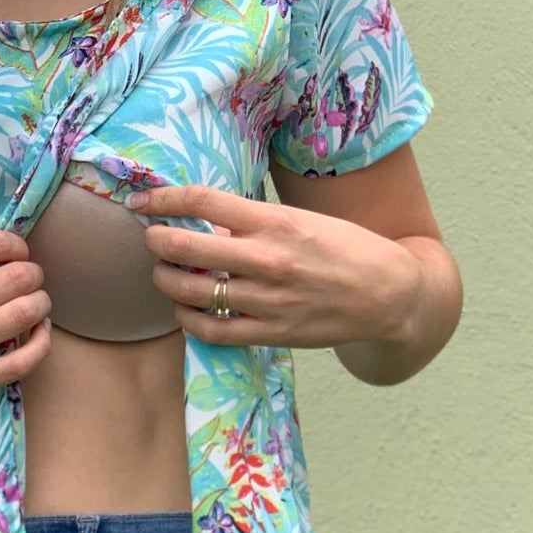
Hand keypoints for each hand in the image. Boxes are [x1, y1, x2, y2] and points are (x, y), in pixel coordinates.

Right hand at [0, 227, 51, 426]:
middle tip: (30, 279)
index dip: (17, 245)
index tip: (17, 254)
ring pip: (25, 314)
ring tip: (35, 304)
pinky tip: (37, 334)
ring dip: (40, 303)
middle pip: (17, 277)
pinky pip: (22, 362)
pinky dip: (40, 343)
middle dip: (33, 273)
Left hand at [127, 182, 422, 351]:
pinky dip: (188, 319)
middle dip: (156, 241)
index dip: (163, 199)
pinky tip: (185, 308)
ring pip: (190, 291)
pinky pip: (210, 330)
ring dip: (166, 280)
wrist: (389, 296)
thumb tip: (206, 223)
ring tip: (164, 273)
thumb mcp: (302, 220)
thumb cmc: (345, 249)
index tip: (142, 202)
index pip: (203, 202)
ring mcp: (267, 300)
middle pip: (185, 247)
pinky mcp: (271, 333)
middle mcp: (267, 260)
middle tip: (151, 239)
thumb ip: (253, 222)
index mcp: (276, 222)